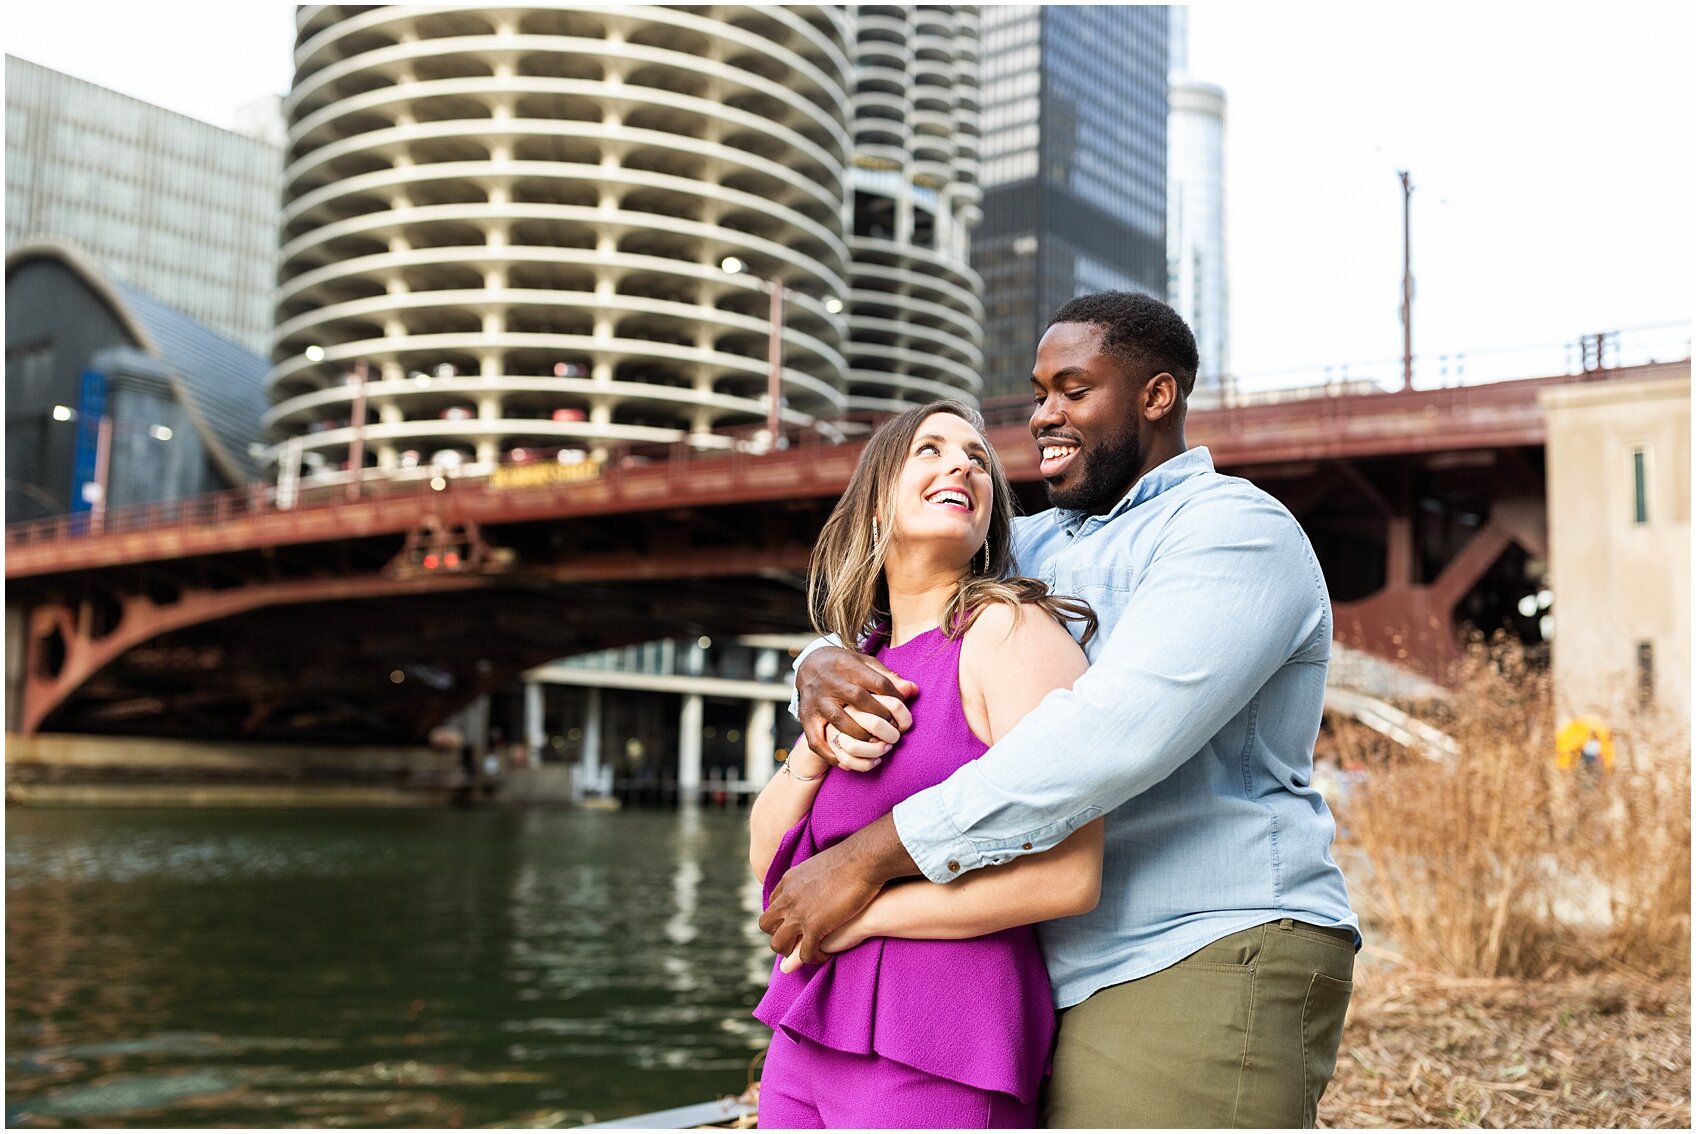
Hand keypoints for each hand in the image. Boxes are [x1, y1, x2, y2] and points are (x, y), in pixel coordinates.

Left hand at [759, 840, 882, 966]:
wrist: (863, 859)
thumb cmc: (852, 859)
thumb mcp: (821, 864)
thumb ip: (812, 875)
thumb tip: (818, 876)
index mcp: (789, 880)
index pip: (773, 904)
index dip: (782, 917)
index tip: (797, 923)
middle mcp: (788, 897)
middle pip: (766, 924)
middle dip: (779, 934)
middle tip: (798, 940)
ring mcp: (798, 913)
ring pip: (778, 944)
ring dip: (790, 952)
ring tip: (808, 951)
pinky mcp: (814, 926)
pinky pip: (804, 953)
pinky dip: (813, 958)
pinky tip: (825, 955)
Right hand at [798, 647, 915, 760]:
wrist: (809, 665)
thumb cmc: (845, 666)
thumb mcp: (866, 663)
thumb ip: (888, 676)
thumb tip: (912, 690)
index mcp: (848, 666)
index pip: (877, 683)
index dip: (894, 698)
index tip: (902, 710)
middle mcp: (831, 682)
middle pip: (859, 699)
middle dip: (880, 717)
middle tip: (893, 730)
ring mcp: (817, 700)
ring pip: (839, 720)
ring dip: (860, 735)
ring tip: (874, 743)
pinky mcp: (806, 716)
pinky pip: (815, 739)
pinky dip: (830, 754)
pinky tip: (845, 762)